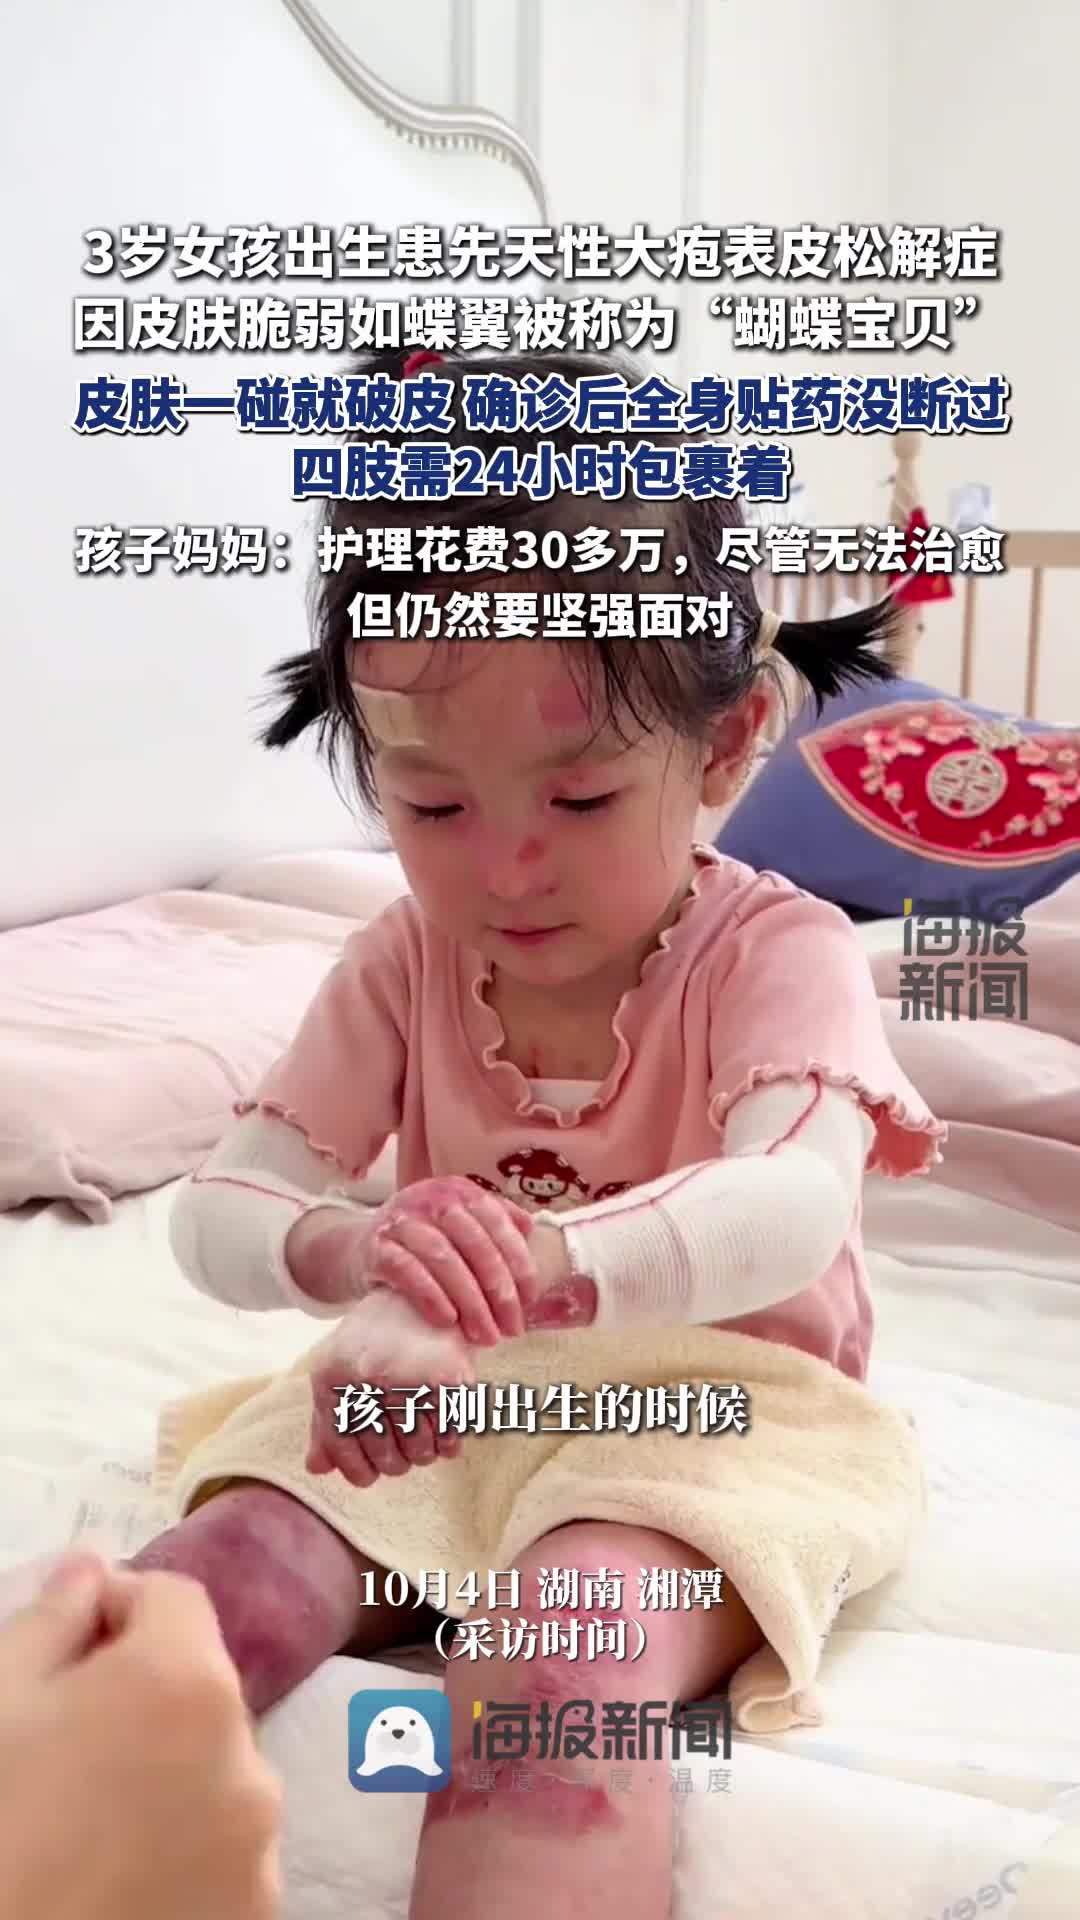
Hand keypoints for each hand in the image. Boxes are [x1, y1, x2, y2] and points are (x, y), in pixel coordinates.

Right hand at [0, 1551, 281, 1919]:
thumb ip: (53, 1619)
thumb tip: (91, 1570)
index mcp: (185, 1682)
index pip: (174, 1598)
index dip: (116, 1612)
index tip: (70, 1657)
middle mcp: (248, 1753)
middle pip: (202, 1687)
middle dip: (147, 1697)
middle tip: (72, 1748)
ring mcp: (261, 1843)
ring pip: (221, 1769)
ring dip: (174, 1773)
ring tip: (95, 1821)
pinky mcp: (257, 1910)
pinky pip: (231, 1847)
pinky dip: (193, 1847)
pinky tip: (124, 1874)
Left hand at [307, 1285, 476, 1486]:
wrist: (425, 1290)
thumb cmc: (378, 1339)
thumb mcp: (340, 1371)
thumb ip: (326, 1423)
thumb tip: (316, 1468)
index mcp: (329, 1377)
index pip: (342, 1455)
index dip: (362, 1469)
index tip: (377, 1463)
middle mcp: (362, 1379)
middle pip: (387, 1460)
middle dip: (400, 1460)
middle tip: (408, 1441)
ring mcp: (403, 1378)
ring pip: (420, 1454)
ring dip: (427, 1452)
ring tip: (427, 1432)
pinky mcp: (445, 1379)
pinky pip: (449, 1438)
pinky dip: (450, 1443)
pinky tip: (446, 1428)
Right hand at [363, 1176, 540, 1343]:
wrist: (364, 1245)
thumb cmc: (426, 1239)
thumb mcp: (460, 1222)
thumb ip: (495, 1220)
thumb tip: (529, 1228)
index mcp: (460, 1190)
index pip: (498, 1224)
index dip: (519, 1263)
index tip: (530, 1301)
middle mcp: (431, 1199)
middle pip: (475, 1244)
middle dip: (498, 1291)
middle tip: (511, 1328)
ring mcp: (401, 1221)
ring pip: (443, 1259)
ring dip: (469, 1302)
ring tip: (485, 1334)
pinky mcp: (376, 1247)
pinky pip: (407, 1272)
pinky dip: (431, 1297)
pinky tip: (448, 1321)